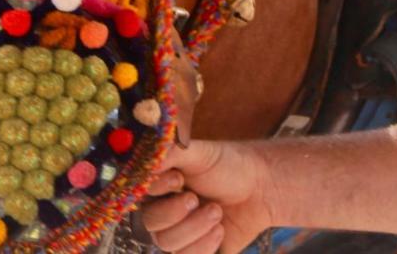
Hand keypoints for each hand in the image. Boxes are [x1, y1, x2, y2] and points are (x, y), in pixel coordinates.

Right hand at [142, 140, 272, 253]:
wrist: (259, 189)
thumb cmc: (227, 166)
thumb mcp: (198, 153)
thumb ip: (170, 152)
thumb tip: (149, 154)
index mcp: (157, 185)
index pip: (137, 193)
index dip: (156, 189)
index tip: (178, 178)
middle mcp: (160, 212)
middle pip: (151, 224)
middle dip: (178, 212)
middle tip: (198, 199)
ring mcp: (176, 234)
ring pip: (168, 244)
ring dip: (197, 227)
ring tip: (217, 211)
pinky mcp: (193, 251)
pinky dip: (205, 245)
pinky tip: (220, 230)